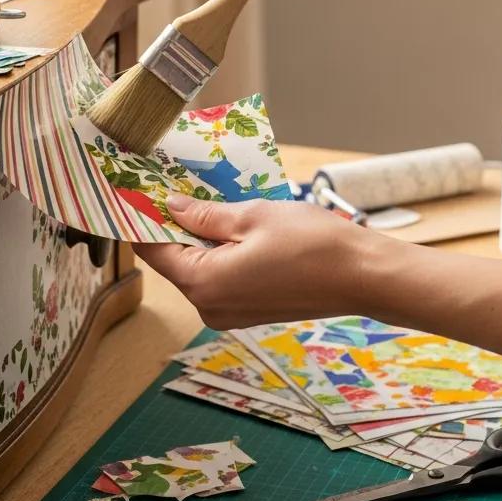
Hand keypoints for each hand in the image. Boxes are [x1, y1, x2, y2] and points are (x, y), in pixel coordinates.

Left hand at [133, 195, 384, 328]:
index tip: (138, 191)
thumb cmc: (312, 244)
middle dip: (172, 225)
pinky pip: (219, 279)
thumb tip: (172, 207)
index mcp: (203, 283)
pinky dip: (218, 254)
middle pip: (173, 261)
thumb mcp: (252, 217)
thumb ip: (206, 215)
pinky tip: (231, 226)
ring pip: (197, 269)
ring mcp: (228, 314)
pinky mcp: (248, 312)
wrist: (363, 277)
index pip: (152, 250)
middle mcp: (208, 307)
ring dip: (198, 238)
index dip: (143, 218)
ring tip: (207, 201)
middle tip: (176, 186)